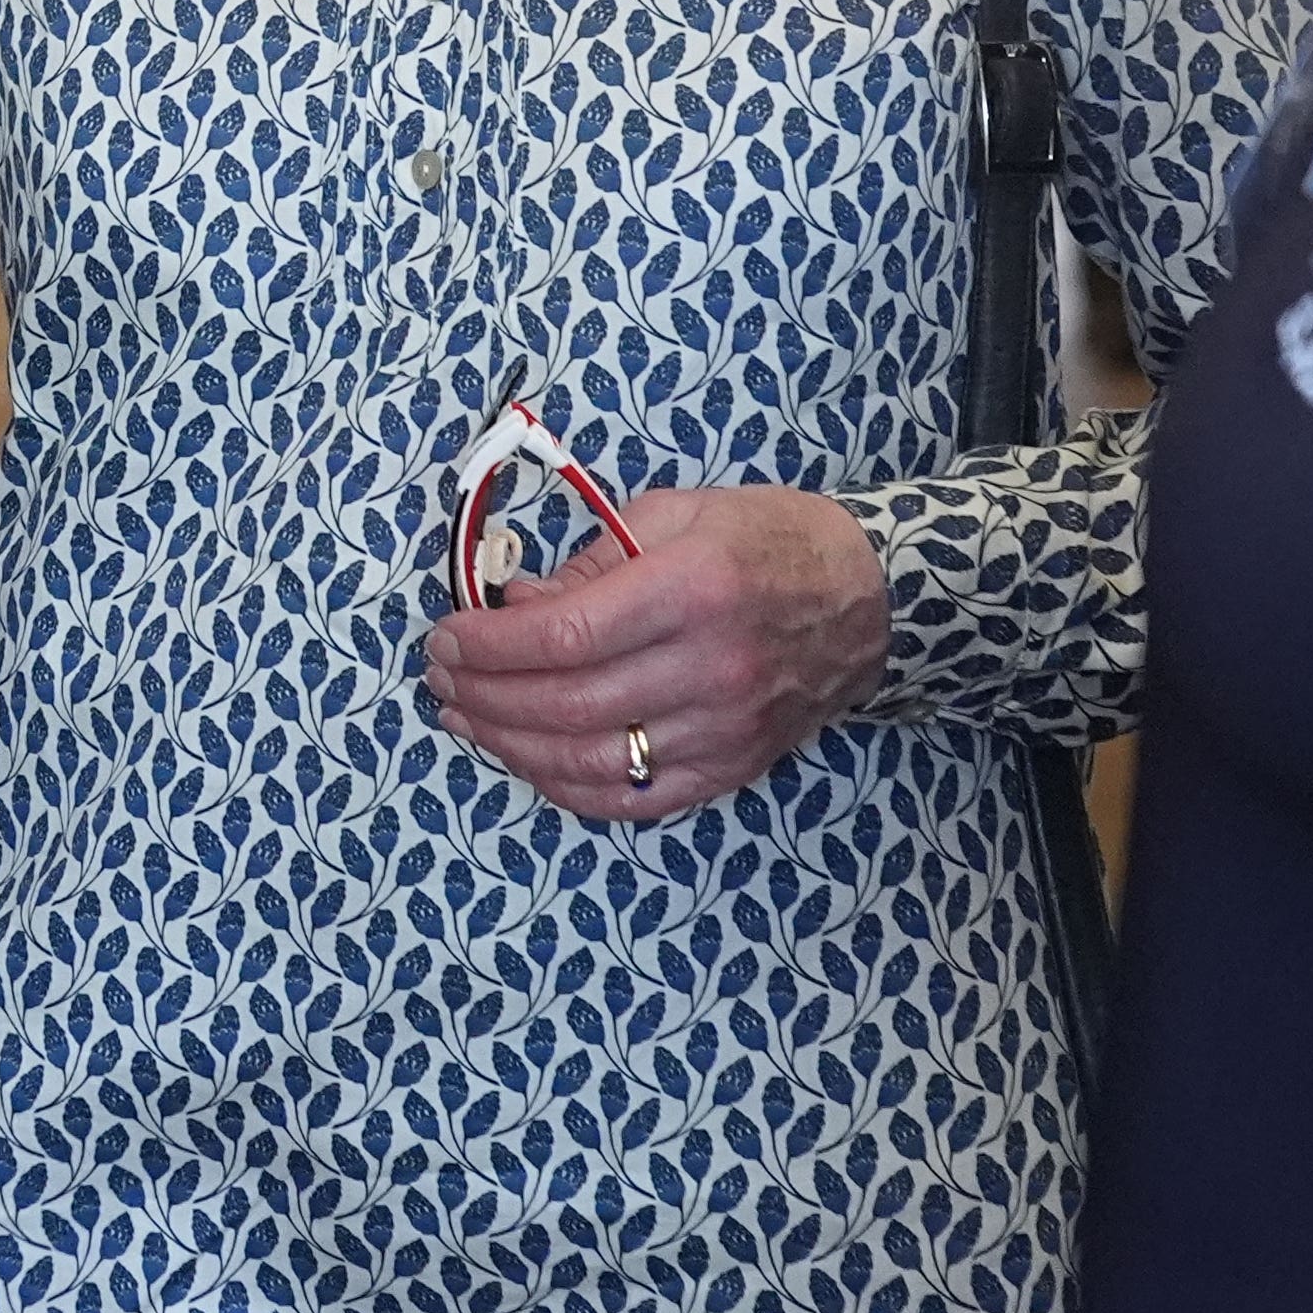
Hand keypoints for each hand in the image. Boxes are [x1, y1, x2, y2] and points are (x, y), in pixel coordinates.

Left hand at [425, 483, 887, 820]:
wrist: (873, 597)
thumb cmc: (769, 540)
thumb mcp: (678, 514)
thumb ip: (592, 561)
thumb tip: (513, 603)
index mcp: (693, 590)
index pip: (565, 634)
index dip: (488, 643)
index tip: (445, 635)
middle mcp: (711, 668)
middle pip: (567, 704)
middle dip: (485, 694)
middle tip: (439, 676)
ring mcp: (725, 728)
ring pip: (592, 760)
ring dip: (511, 745)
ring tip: (465, 718)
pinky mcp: (734, 767)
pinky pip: (636, 797)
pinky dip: (569, 787)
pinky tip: (528, 760)